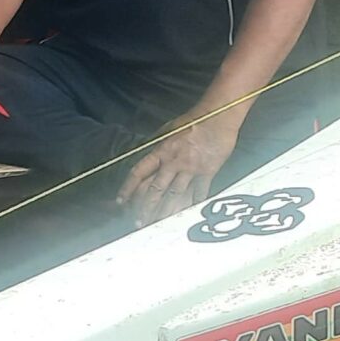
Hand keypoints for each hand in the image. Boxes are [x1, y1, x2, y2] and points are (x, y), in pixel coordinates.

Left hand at [119, 107, 242, 225]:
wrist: (218, 117)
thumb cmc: (193, 121)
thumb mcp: (167, 130)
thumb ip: (157, 147)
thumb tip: (146, 159)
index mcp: (161, 151)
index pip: (139, 172)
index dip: (128, 188)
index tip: (121, 200)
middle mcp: (174, 162)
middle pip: (155, 189)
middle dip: (145, 208)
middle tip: (139, 222)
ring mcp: (191, 168)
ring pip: (175, 195)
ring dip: (165, 211)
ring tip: (158, 224)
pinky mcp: (208, 172)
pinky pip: (199, 192)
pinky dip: (193, 204)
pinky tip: (187, 215)